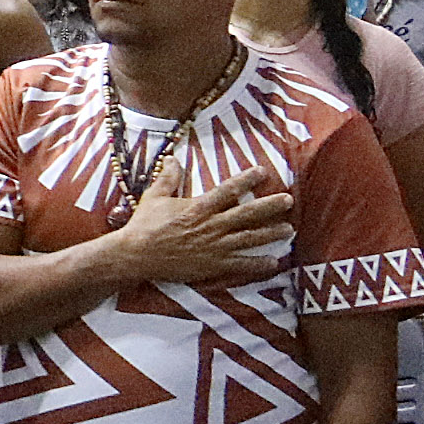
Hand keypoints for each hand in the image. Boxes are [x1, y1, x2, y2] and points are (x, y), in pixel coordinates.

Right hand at [109, 172, 292, 288]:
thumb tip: (173, 158)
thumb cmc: (144, 225)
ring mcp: (214, 246)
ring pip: (249, 238)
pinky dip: (257, 264)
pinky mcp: (212, 265)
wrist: (135, 255)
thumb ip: (168, 178)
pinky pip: (240, 264)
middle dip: (270, 206)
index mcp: (199, 206)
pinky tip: (273, 262)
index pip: (229, 189)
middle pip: (247, 213)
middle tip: (288, 200)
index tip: (263, 171)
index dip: (247, 179)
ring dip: (270, 233)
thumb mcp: (154, 196)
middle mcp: (211, 225)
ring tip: (288, 229)